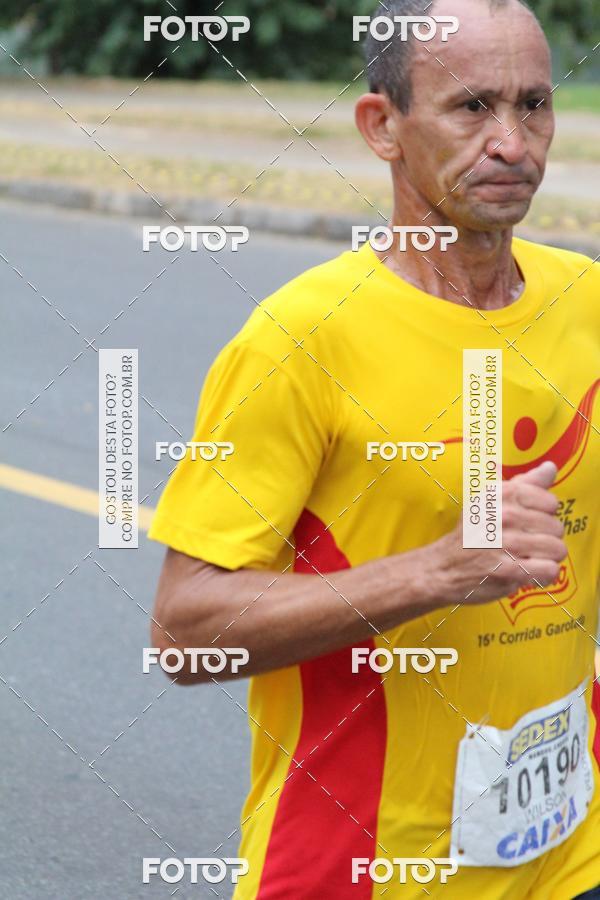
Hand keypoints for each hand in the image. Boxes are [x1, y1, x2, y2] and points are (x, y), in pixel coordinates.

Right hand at [425, 461, 565, 606]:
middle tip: (526, 543)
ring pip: (557, 548)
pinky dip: (543, 574)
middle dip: (546, 538)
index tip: (529, 521)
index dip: (545, 514)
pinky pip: (550, 569)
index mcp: (501, 495)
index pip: (549, 501)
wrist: (443, 567)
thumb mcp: (490, 501)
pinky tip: (529, 572)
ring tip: (530, 557)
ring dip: (547, 557)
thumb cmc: (471, 534)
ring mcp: (508, 544)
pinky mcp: (510, 570)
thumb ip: (523, 484)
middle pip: (556, 527)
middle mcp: (505, 516)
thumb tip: (550, 468)